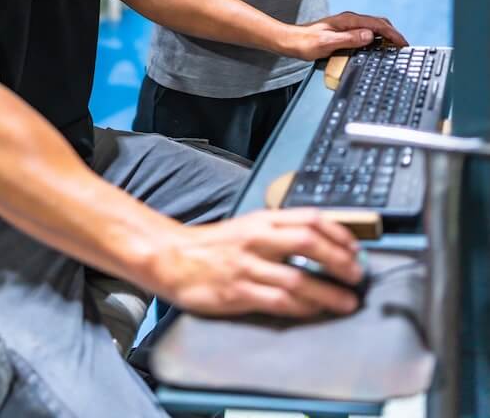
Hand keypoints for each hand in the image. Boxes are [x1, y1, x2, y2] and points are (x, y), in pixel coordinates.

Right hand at [155, 209, 362, 317]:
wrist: (174, 257)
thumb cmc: (215, 245)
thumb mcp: (249, 226)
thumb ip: (280, 232)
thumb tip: (322, 244)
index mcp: (262, 219)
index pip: (309, 218)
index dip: (339, 233)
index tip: (356, 248)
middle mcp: (257, 238)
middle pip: (309, 243)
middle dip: (340, 261)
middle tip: (357, 275)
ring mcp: (248, 266)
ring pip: (297, 278)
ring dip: (328, 292)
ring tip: (347, 302)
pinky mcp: (239, 292)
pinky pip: (279, 301)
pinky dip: (302, 308)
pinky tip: (316, 311)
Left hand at [289, 12, 407, 61]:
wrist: (290, 41)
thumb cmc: (305, 43)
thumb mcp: (327, 43)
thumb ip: (349, 39)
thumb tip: (369, 35)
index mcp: (347, 21)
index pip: (377, 24)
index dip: (392, 34)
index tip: (403, 43)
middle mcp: (349, 20)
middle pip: (378, 23)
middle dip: (393, 34)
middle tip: (403, 47)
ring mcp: (346, 25)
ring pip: (373, 27)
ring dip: (385, 36)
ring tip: (395, 48)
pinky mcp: (344, 31)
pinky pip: (365, 32)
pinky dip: (376, 38)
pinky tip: (377, 47)